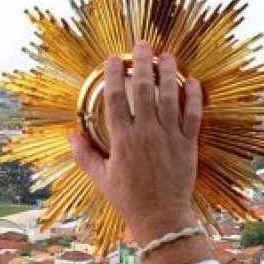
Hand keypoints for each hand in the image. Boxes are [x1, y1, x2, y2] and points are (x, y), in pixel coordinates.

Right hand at [69, 41, 202, 246]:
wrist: (161, 217)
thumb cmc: (129, 198)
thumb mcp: (101, 178)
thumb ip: (85, 154)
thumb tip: (70, 134)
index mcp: (122, 140)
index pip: (114, 98)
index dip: (113, 75)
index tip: (114, 59)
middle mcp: (146, 133)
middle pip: (143, 90)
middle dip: (142, 64)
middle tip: (142, 46)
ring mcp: (169, 137)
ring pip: (169, 97)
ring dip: (168, 73)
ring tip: (167, 55)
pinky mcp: (188, 144)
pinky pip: (193, 115)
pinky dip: (193, 97)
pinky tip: (192, 82)